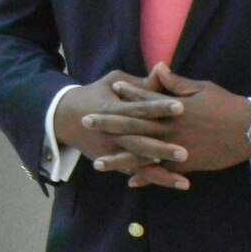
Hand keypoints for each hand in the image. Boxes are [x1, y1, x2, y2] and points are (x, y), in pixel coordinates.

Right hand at [53, 70, 189, 188]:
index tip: (181, 107)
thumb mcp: (113, 81)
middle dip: (161, 148)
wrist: (65, 117)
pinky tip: (173, 183)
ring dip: (159, 172)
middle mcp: (112, 132)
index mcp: (113, 108)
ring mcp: (110, 149)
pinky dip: (152, 179)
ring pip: (137, 162)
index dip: (158, 107)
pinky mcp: (112, 161)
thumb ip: (139, 82)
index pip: (139, 108)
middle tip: (185, 152)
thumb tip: (162, 69)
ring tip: (183, 180)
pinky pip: (134, 172)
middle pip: (138, 141)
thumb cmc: (96, 94)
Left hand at [111, 64, 250, 187]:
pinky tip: (129, 181)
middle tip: (85, 123)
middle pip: (133, 126)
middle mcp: (169, 128)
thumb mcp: (201, 89)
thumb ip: (176, 83)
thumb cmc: (226, 105)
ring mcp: (176, 148)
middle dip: (107, 125)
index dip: (125, 93)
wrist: (250, 131)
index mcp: (172, 107)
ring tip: (98, 162)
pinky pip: (161, 172)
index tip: (108, 88)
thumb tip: (157, 68)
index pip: (143, 99)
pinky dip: (146, 177)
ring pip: (141, 154)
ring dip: (119, 159)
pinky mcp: (185, 164)